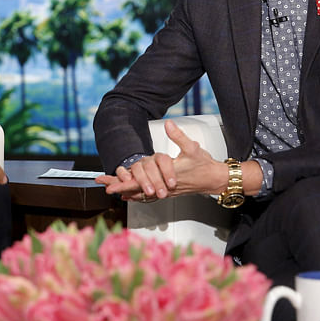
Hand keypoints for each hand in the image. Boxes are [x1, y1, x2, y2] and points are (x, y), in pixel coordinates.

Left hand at [96, 120, 222, 201]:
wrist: (214, 179)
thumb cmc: (204, 165)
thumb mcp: (193, 148)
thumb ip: (179, 136)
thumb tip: (168, 124)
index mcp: (168, 174)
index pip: (143, 181)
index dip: (125, 183)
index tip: (112, 184)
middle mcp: (165, 185)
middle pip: (138, 189)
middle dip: (121, 188)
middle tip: (105, 187)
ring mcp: (166, 189)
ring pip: (143, 193)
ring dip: (126, 191)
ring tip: (111, 189)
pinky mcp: (168, 191)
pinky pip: (150, 196)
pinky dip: (138, 195)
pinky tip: (129, 195)